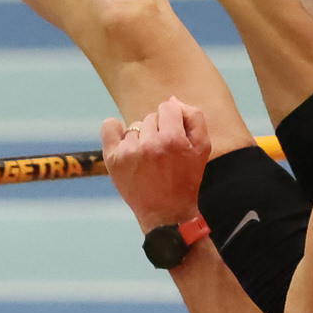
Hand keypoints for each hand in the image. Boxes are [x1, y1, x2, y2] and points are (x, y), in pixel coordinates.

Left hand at [100, 97, 210, 231]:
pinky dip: (115, 129)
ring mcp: (129, 152)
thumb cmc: (187, 179)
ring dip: (142, 137)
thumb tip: (172, 100)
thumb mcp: (203, 148)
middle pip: (151, 117)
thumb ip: (194, 117)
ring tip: (149, 159)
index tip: (175, 136)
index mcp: (173, 139)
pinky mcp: (113, 160)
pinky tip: (125, 142)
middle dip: (159, 130)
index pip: (168, 107)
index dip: (173, 121)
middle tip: (163, 153)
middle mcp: (149, 144)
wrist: (167, 213)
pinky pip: (109, 127)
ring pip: (135, 126)